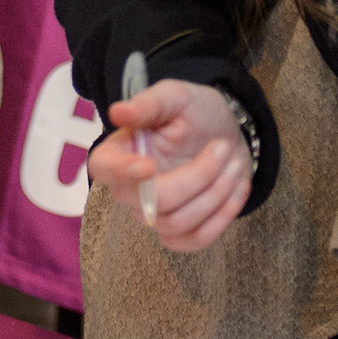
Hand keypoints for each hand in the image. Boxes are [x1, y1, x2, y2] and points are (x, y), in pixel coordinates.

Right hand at [86, 78, 253, 252]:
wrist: (228, 134)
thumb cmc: (196, 112)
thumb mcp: (176, 97)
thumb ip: (148, 104)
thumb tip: (118, 112)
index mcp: (121, 151)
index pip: (102, 168)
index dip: (121, 172)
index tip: (149, 165)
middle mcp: (130, 188)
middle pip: (150, 203)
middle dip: (195, 177)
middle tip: (222, 147)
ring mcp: (154, 214)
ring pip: (176, 222)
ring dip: (214, 194)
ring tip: (233, 163)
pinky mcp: (179, 232)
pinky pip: (193, 241)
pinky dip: (220, 218)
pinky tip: (235, 191)